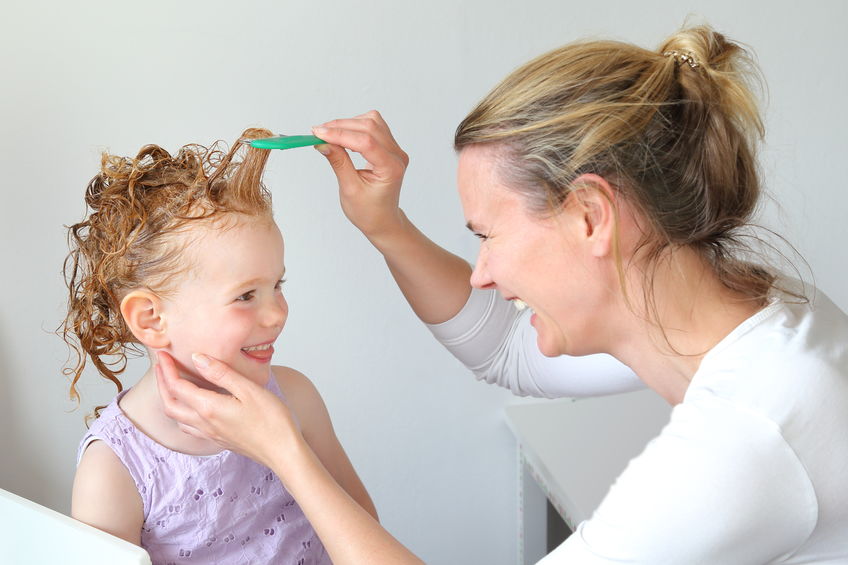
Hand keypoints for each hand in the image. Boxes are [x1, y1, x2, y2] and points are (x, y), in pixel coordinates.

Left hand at [156, 351, 302, 468]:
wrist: (283, 452)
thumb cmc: (272, 420)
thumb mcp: (249, 389)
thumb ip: (221, 373)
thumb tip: (197, 358)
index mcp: (209, 408)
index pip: (177, 387)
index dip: (167, 369)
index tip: (163, 354)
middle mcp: (204, 423)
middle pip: (170, 404)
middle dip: (162, 383)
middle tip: (162, 365)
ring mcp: (211, 434)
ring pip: (178, 418)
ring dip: (170, 399)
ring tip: (173, 383)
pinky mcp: (219, 439)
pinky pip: (190, 427)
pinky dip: (183, 413)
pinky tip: (193, 406)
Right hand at [312, 110, 408, 241]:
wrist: (383, 220)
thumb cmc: (369, 211)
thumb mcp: (350, 189)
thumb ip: (338, 162)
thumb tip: (323, 142)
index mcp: (391, 168)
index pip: (365, 142)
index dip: (340, 134)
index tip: (318, 134)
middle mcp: (397, 155)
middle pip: (369, 126)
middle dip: (341, 126)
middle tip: (317, 133)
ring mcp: (395, 150)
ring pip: (371, 121)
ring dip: (348, 124)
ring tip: (329, 135)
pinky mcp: (389, 146)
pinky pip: (373, 127)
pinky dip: (355, 127)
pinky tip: (342, 137)